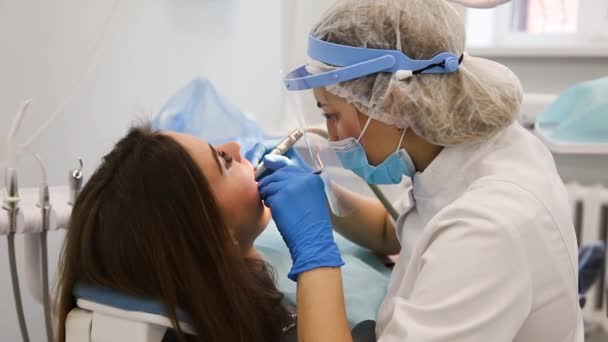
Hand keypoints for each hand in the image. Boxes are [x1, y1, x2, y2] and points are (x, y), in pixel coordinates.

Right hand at [245, 138, 311, 178]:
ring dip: (250, 173)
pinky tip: (254, 186)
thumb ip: (281, 161)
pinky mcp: (260, 171)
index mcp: (277, 145)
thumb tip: (266, 159)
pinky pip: (252, 173)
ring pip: (250, 164)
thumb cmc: (300, 172)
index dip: (255, 155)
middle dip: (249, 165)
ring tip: (252, 182)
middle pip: (253, 155)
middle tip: (250, 177)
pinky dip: (252, 179)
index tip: (253, 167)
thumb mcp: (293, 166)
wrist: (303, 184)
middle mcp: (268, 151)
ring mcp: (263, 161)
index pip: (261, 146)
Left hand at [258, 156, 343, 280]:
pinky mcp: (280, 197)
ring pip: (270, 184)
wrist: (313, 240)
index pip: (289, 168)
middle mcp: (303, 178)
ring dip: (267, 193)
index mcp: (313, 178)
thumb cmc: (312, 224)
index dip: (278, 174)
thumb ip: (299, 186)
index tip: (274, 182)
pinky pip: (267, 195)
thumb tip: (280, 178)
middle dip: (270, 182)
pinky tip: (272, 209)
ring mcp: (291, 187)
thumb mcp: (312, 198)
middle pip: (278, 174)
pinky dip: (267, 202)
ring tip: (271, 202)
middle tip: (267, 192)